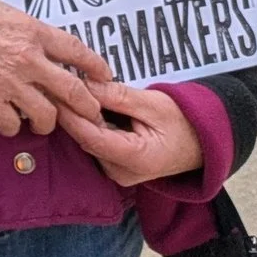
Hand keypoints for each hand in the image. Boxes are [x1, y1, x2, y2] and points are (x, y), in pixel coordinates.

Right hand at [0, 0, 108, 136]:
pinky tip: (7, 120)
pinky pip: (11, 125)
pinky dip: (12, 126)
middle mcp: (27, 58)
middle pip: (73, 92)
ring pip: (46, 116)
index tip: (103, 76)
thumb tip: (41, 46)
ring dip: (46, 122)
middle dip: (86, 107)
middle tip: (89, 114)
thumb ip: (26, 30)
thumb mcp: (2, 10)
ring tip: (41, 122)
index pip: (78, 51)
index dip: (96, 66)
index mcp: (32, 31)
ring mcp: (8, 81)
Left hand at [60, 82, 204, 184]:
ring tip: (65, 89)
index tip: (54, 91)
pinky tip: (81, 103)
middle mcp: (122, 173)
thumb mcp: (153, 103)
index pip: (91, 137)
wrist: (202, 143)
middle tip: (55, 83)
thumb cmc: (182, 121)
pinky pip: (94, 143)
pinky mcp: (113, 166)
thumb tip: (84, 84)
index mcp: (136, 159)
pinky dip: (88, 123)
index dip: (70, 114)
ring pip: (86, 140)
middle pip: (85, 139)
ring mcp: (116, 173)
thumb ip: (117, 96)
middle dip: (70, 112)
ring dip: (78, 117)